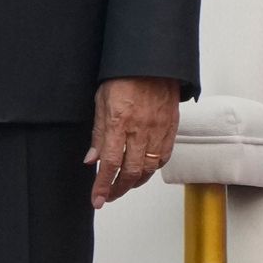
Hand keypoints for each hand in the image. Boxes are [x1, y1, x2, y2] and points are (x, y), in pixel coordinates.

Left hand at [88, 77, 180, 209]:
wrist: (153, 63)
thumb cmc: (124, 78)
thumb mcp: (101, 102)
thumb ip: (98, 134)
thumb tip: (91, 160)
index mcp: (119, 123)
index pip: (109, 163)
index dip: (102, 185)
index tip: (97, 200)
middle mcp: (140, 130)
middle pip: (131, 172)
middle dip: (118, 189)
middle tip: (108, 196)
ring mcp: (158, 130)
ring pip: (150, 168)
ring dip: (135, 182)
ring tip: (123, 185)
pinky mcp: (171, 129)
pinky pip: (164, 156)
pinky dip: (153, 169)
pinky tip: (144, 170)